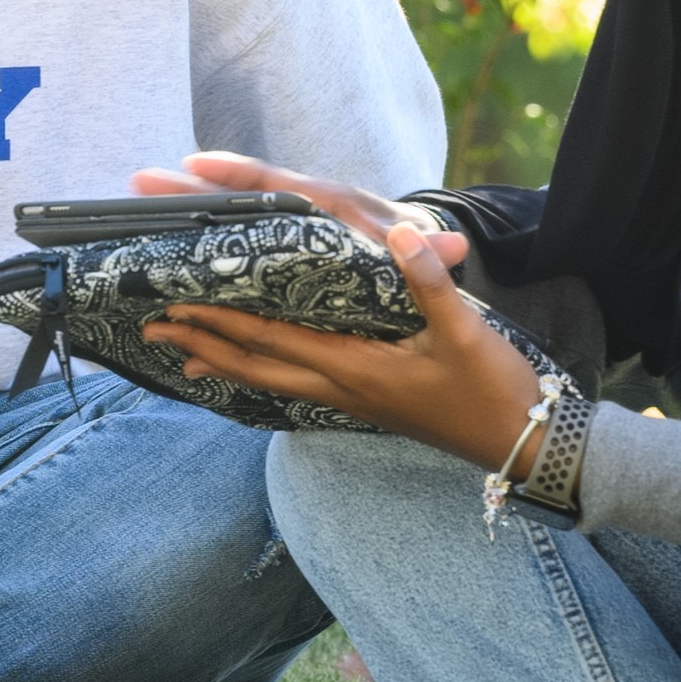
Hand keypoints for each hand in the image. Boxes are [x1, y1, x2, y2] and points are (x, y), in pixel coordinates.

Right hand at [127, 150, 469, 269]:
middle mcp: (298, 204)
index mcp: (329, 203)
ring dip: (184, 206)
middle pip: (238, 190)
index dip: (240, 173)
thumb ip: (431, 253)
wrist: (414, 244)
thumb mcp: (423, 249)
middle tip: (140, 182)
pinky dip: (198, 235)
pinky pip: (231, 230)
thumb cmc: (413, 245)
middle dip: (190, 186)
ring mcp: (282, 219)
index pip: (279, 184)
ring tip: (134, 205)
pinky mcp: (275, 237)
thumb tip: (453, 247)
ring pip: (227, 209)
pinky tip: (161, 252)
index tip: (195, 164)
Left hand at [142, 220, 551, 472]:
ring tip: (180, 356)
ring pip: (271, 381)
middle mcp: (343, 388)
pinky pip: (295, 388)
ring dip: (223, 364)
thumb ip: (429, 284)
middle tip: (152, 330)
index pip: (274, 340)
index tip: (178, 303)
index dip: (223, 321)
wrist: (527, 447)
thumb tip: (399, 234)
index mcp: (357, 368)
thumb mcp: (467, 332)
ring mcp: (352, 400)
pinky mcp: (365, 403)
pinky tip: (250, 372)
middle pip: (255, 367)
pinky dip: (260, 376)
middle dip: (202, 346)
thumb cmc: (496, 391)